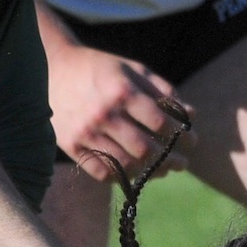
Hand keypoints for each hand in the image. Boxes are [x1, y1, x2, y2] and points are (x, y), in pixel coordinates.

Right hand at [48, 43, 194, 180]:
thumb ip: (162, 91)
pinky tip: (137, 172)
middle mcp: (104, 114)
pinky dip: (123, 177)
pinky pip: (102, 173)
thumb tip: (191, 115)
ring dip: (150, 172)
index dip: (181, 135)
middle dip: (170, 159)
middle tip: (183, 163)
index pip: (160, 122)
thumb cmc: (101, 69)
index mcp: (121, 91)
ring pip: (125, 165)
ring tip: (164, 171)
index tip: (192, 141)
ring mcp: (86, 132)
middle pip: (144, 149)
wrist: (55, 70)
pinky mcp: (72, 146)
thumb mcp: (132, 69)